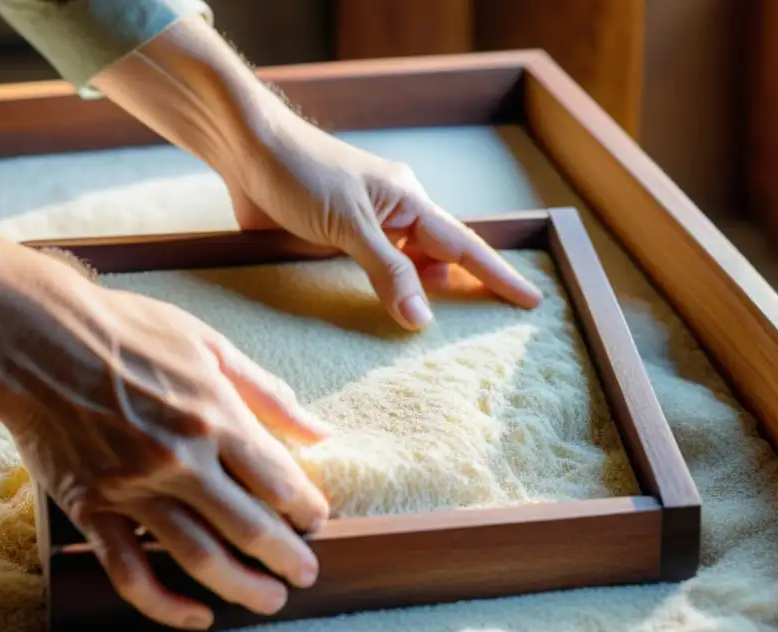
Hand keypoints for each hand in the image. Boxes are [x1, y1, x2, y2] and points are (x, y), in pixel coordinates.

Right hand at [0, 269, 330, 630]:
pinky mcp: (92, 509)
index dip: (305, 508)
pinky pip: (129, 571)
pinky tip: (195, 614)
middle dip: (286, 557)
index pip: (277, 480)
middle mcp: (179, 460)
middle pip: (248, 527)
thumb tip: (320, 433)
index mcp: (213, 415)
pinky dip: (164, 604)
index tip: (315, 520)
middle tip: (306, 573)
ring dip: (242, 586)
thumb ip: (266, 392)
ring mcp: (132, 489)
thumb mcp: (207, 344)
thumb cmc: (125, 330)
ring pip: (198, 556)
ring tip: (270, 599)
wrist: (33, 337)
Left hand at [223, 112, 543, 330]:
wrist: (246, 151)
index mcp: (408, 202)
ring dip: (414, 296)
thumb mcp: (350, 226)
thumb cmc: (301, 174)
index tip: (531, 299)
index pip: (464, 246)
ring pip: (402, 270)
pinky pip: (366, 274)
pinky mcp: (331, 241)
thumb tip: (422, 317)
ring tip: (435, 334)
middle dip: (459, 291)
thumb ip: (387, 271)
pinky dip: (378, 294)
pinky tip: (382, 315)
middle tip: (487, 330)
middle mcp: (392, 216)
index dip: (498, 275)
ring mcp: (362, 230)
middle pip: (436, 261)